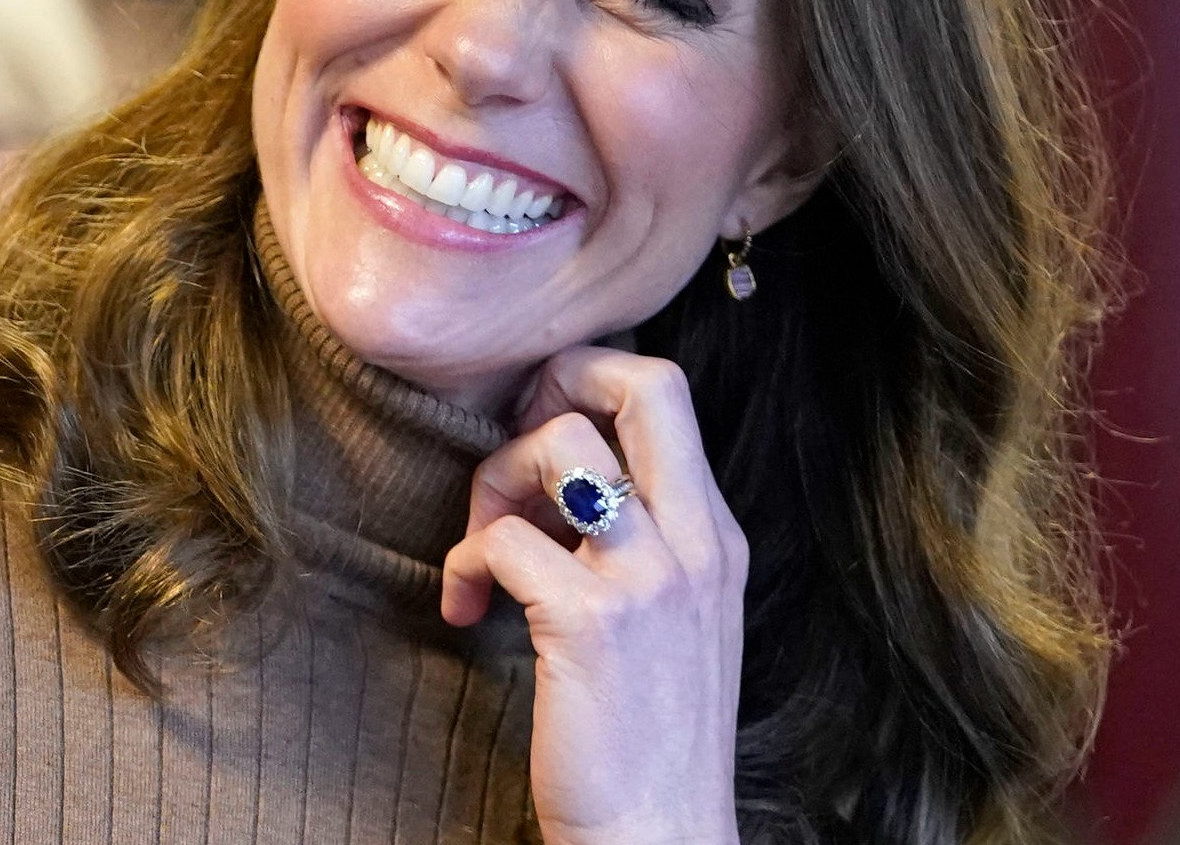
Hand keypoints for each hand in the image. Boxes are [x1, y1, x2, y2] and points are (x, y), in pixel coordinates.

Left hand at [442, 347, 746, 844]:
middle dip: (557, 381)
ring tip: (484, 543)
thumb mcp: (673, 621)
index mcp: (715, 537)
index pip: (666, 394)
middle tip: (512, 447)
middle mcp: (696, 544)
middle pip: (645, 384)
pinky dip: (464, 561)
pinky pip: (504, 538)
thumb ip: (639, 541)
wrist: (661, 840)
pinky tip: (463, 606)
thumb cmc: (646, 737)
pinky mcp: (593, 623)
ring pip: (562, 444)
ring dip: (496, 477)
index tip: (536, 434)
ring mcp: (650, 580)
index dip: (586, 385)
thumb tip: (556, 474)